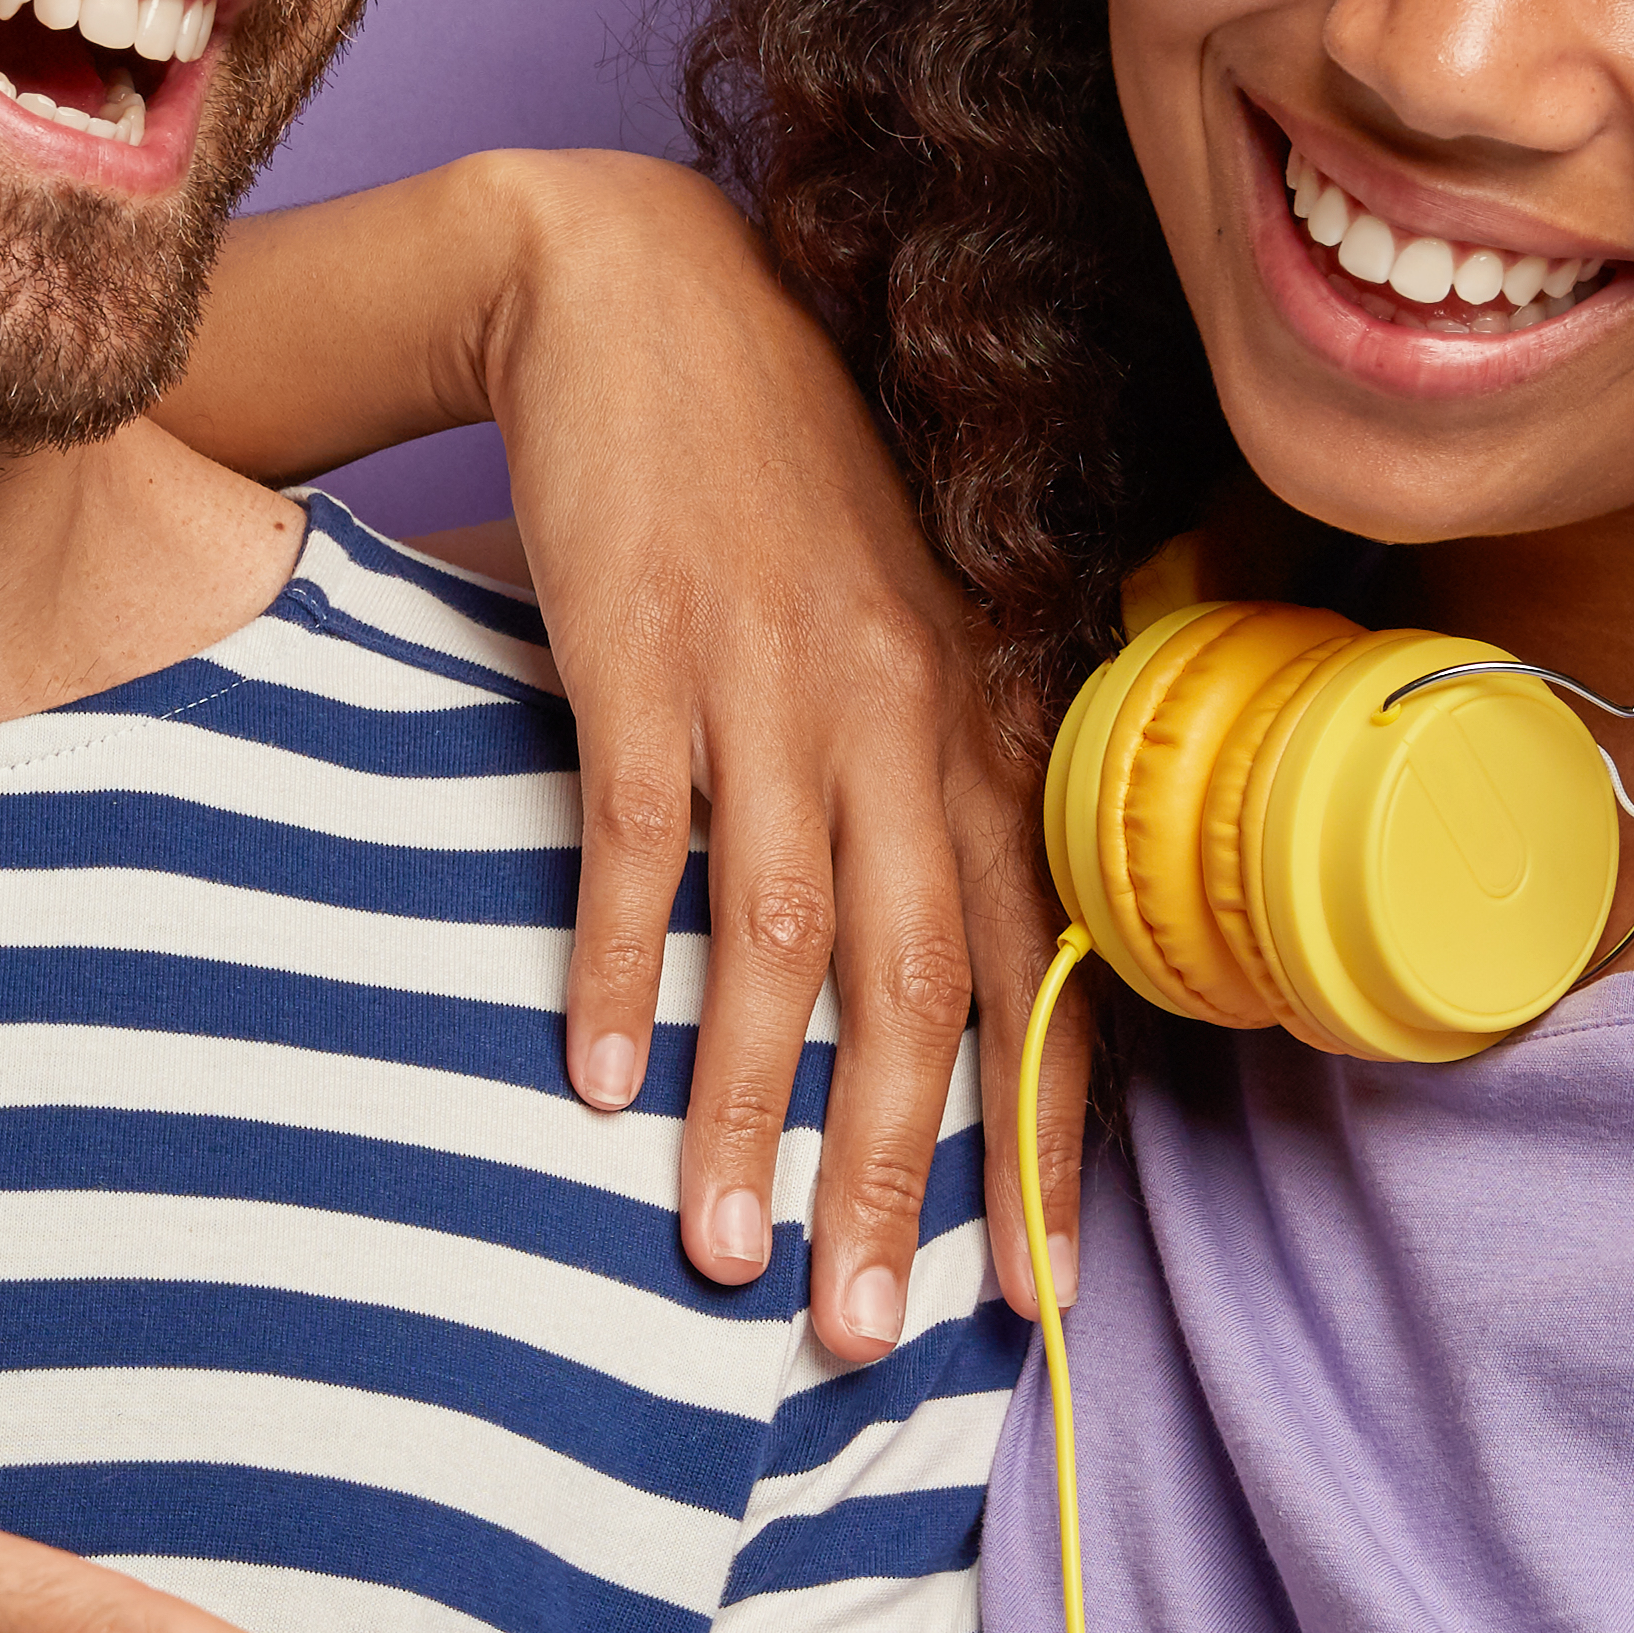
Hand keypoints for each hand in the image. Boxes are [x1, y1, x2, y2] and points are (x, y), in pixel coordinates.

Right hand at [478, 160, 1060, 1360]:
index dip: (1043, 1137)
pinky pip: (641, 836)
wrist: (644, 293)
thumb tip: (940, 982)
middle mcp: (901, 713)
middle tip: (871, 1339)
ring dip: (755, 1116)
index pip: (1035, 965)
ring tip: (727, 1260)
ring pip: (784, 942)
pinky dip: (617, 962)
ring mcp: (773, 680)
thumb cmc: (779, 486)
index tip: (1037, 1292)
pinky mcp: (644, 647)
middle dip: (904, 1180)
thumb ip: (924, 790)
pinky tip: (591, 1078)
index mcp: (976, 722)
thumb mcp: (895, 630)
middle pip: (922, 987)